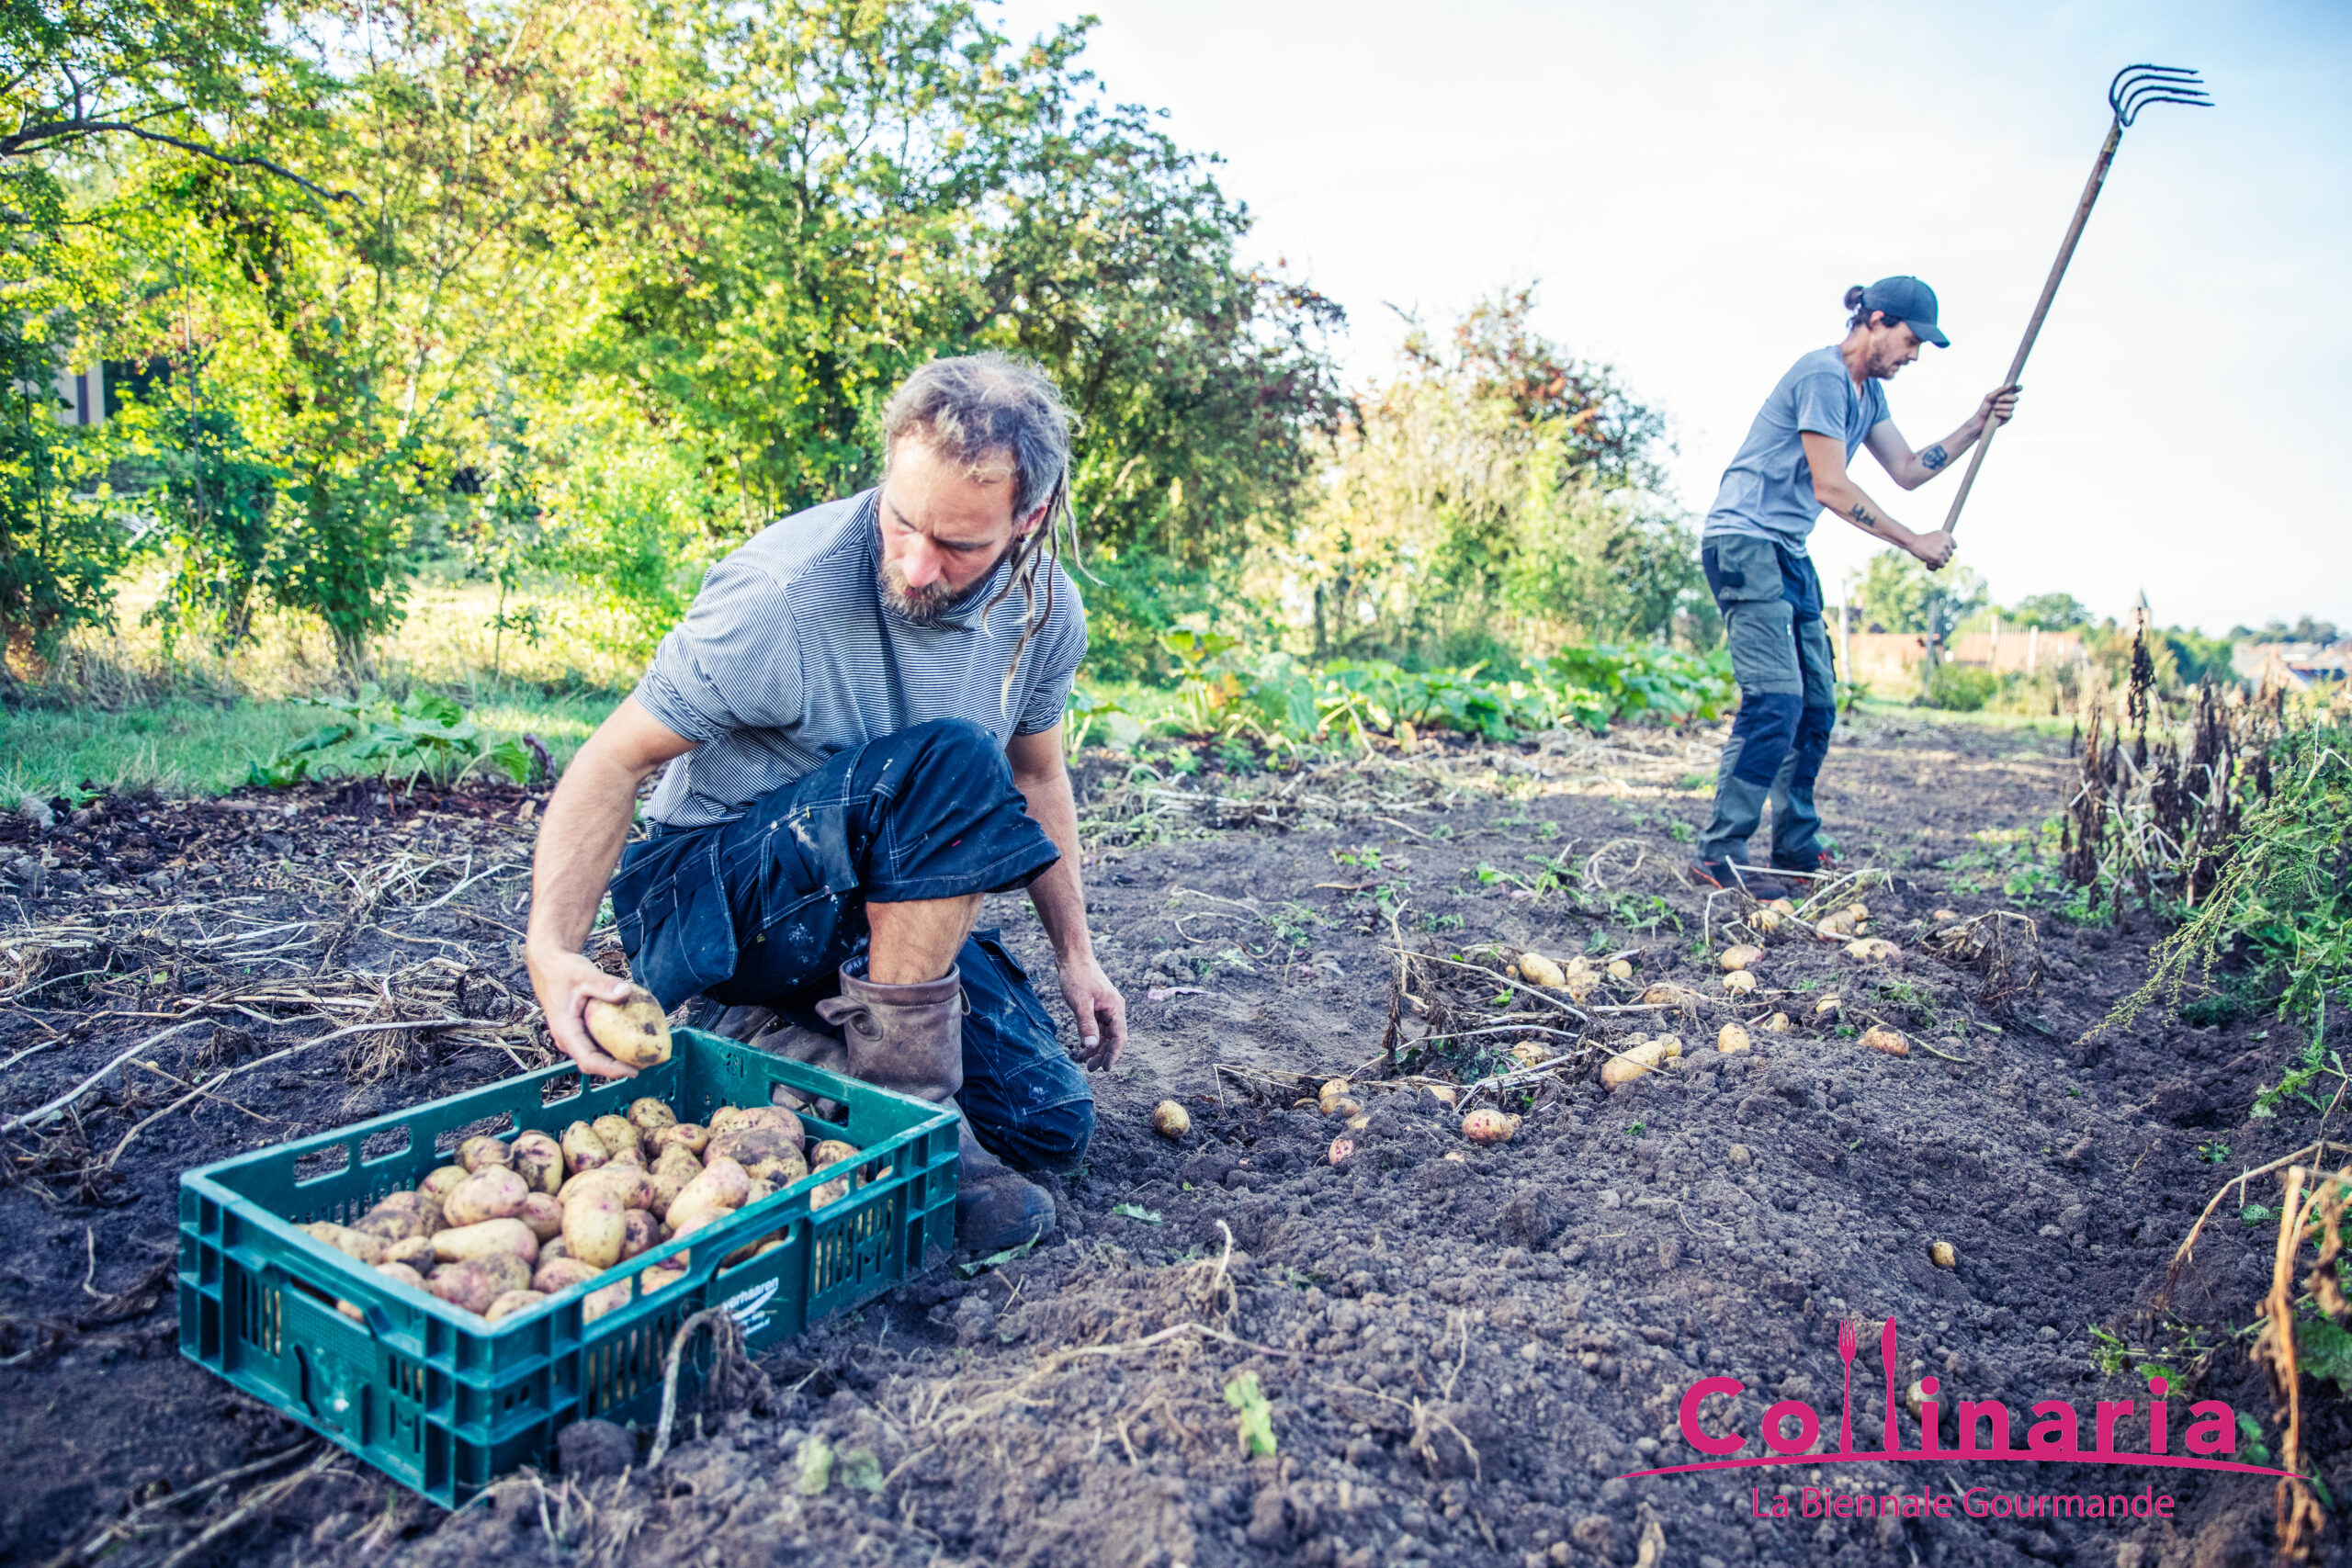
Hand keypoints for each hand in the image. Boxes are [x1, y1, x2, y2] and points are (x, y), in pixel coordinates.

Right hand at [526, 943, 643, 1077]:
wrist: (549, 965)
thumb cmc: (563, 970)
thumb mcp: (585, 974)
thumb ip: (605, 985)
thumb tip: (627, 992)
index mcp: (566, 1031)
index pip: (589, 1060)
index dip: (611, 1070)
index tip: (633, 1071)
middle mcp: (567, 1039)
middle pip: (594, 1063)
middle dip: (618, 1068)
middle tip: (645, 1065)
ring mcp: (572, 1036)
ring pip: (594, 1056)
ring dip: (616, 1059)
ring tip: (642, 1057)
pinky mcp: (578, 1031)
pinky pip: (596, 1044)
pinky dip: (612, 1046)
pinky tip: (632, 1040)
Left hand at [1056, 952, 1127, 1069]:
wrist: (1072, 956)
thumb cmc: (1077, 976)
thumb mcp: (1080, 1002)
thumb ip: (1086, 1025)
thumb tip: (1091, 1046)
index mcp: (1115, 1008)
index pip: (1119, 1037)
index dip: (1113, 1054)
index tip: (1105, 1069)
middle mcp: (1114, 1009)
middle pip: (1113, 1038)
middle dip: (1102, 1054)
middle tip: (1090, 1068)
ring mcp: (1105, 1007)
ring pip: (1104, 1034)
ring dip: (1096, 1048)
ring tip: (1083, 1060)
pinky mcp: (1096, 1006)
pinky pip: (1097, 1026)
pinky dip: (1091, 1037)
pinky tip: (1082, 1046)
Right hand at [1910, 529, 1955, 570]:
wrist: (1913, 541)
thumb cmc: (1923, 540)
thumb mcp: (1936, 535)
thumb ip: (1945, 540)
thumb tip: (1954, 547)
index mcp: (1947, 535)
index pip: (1954, 547)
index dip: (1947, 549)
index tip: (1939, 549)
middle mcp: (1947, 543)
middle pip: (1950, 554)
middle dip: (1943, 555)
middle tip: (1933, 553)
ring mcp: (1942, 550)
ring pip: (1946, 560)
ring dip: (1939, 560)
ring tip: (1930, 557)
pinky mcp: (1938, 558)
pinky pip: (1942, 565)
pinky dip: (1936, 565)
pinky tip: (1930, 562)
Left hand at [1978, 383, 2020, 431]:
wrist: (1980, 420)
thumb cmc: (1984, 407)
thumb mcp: (1989, 397)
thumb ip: (1999, 390)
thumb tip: (2010, 383)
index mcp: (2005, 396)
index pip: (2015, 390)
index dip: (2019, 388)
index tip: (2018, 387)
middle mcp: (2008, 403)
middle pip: (2016, 398)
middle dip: (2007, 398)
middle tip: (1998, 399)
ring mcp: (2009, 410)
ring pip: (2012, 407)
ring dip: (2002, 406)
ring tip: (1994, 408)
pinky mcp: (2008, 418)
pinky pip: (2010, 414)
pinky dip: (2002, 413)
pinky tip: (1996, 414)